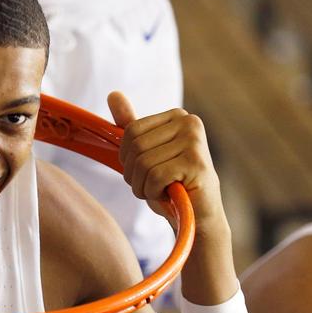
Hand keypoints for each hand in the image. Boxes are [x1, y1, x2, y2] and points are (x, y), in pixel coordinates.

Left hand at [109, 91, 224, 227]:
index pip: (130, 131)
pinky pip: (154, 177)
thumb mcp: (147, 154)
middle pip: (135, 147)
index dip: (128, 158)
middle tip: (153, 185)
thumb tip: (112, 94)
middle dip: (135, 175)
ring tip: (162, 190)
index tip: (144, 172)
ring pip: (143, 164)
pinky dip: (154, 193)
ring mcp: (194, 141)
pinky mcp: (196, 162)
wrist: (199, 218)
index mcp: (177, 115)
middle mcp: (189, 122)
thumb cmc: (171, 186)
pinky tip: (170, 195)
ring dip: (144, 187)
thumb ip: (131, 126)